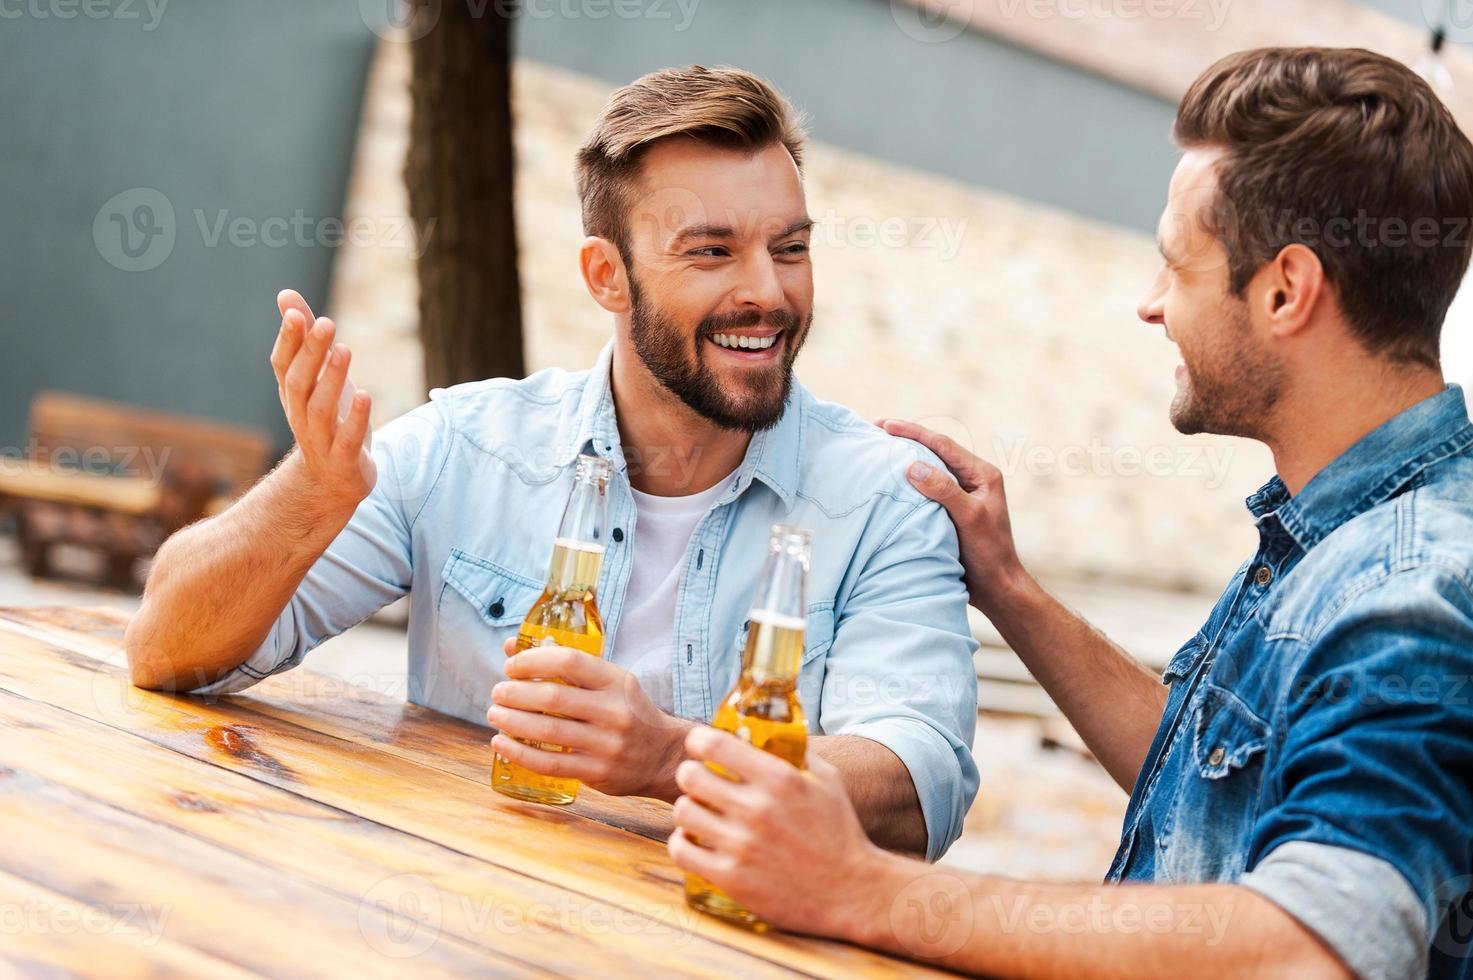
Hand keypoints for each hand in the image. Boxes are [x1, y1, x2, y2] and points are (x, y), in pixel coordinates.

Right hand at [269, 289, 374, 514]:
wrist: (332, 481)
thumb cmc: (328, 418)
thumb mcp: (317, 378)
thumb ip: (304, 339)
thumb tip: (286, 295)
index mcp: (293, 394)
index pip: (283, 364)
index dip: (288, 340)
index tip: (297, 312)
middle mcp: (300, 415)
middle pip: (299, 382)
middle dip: (310, 353)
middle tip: (325, 322)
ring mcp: (321, 440)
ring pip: (320, 409)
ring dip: (332, 380)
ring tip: (344, 350)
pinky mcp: (345, 459)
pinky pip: (348, 439)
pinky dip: (356, 420)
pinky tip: (366, 397)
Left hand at [487, 638, 691, 800]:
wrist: (663, 756)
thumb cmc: (628, 712)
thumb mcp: (610, 683)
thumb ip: (566, 666)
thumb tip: (511, 647)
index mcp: (617, 681)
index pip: (569, 661)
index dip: (533, 660)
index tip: (511, 666)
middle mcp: (614, 711)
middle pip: (552, 698)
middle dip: (515, 693)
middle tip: (497, 692)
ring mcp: (607, 744)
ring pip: (548, 731)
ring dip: (512, 721)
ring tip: (495, 714)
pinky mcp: (598, 772)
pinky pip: (550, 763)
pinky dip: (519, 753)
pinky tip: (501, 743)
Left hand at [668, 726, 897, 940]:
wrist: (852, 891)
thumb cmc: (840, 832)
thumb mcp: (827, 780)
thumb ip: (797, 751)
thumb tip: (771, 729)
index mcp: (780, 779)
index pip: (713, 743)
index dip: (699, 740)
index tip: (700, 745)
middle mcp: (757, 808)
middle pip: (689, 776)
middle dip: (690, 774)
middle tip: (698, 781)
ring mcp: (741, 845)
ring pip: (682, 812)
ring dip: (687, 809)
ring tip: (699, 812)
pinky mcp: (731, 878)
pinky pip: (681, 851)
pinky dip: (683, 843)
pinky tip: (695, 841)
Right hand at [876, 418, 1026, 612]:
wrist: (996, 587)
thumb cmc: (989, 553)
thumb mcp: (968, 517)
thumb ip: (943, 489)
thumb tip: (912, 465)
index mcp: (982, 473)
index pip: (942, 445)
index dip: (912, 432)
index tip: (884, 425)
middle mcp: (972, 480)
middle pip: (934, 451)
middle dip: (906, 439)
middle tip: (875, 430)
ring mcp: (961, 495)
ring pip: (929, 469)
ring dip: (905, 459)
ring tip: (879, 451)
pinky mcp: (950, 511)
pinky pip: (926, 489)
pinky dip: (908, 483)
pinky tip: (890, 483)